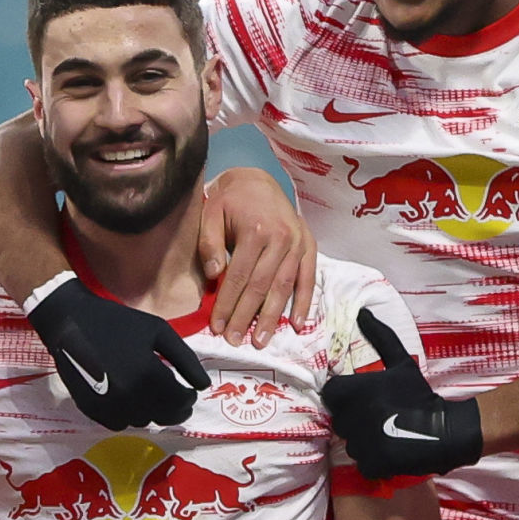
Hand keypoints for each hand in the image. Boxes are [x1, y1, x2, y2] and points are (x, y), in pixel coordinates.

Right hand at [26, 278, 209, 429]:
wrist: (72, 322)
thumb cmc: (119, 323)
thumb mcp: (159, 332)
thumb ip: (186, 360)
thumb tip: (203, 386)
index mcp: (150, 375)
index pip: (181, 402)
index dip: (189, 399)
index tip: (189, 392)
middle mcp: (130, 396)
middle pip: (164, 417)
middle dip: (175, 409)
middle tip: (176, 399)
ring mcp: (109, 406)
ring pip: (142, 422)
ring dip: (151, 411)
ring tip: (150, 393)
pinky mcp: (92, 410)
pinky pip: (119, 424)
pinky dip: (128, 414)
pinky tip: (128, 397)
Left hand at [200, 168, 315, 345]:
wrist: (257, 179)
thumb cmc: (230, 199)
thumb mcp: (211, 213)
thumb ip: (209, 243)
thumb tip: (213, 276)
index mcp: (256, 230)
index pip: (238, 277)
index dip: (227, 304)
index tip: (217, 326)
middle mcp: (281, 238)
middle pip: (261, 286)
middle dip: (246, 316)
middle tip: (235, 340)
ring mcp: (298, 243)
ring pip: (284, 286)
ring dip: (273, 316)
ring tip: (262, 340)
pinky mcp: (308, 246)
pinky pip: (308, 278)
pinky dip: (304, 302)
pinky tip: (296, 324)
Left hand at [321, 310, 480, 478]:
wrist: (443, 430)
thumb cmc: (418, 393)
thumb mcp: (400, 361)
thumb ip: (379, 336)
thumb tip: (363, 312)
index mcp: (350, 391)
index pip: (331, 394)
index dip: (347, 396)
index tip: (365, 398)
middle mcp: (348, 417)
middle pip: (339, 419)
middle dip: (355, 417)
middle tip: (379, 414)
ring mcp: (358, 443)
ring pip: (350, 441)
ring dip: (364, 438)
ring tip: (387, 431)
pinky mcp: (369, 463)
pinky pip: (362, 461)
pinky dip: (374, 458)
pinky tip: (390, 449)